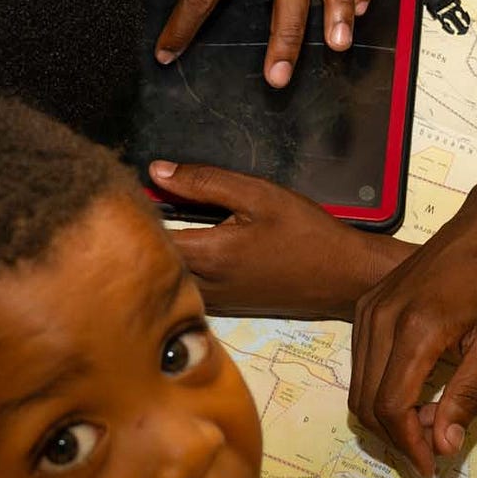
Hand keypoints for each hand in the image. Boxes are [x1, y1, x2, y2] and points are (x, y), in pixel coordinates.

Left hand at [152, 161, 411, 317]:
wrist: (344, 277)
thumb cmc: (306, 232)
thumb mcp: (259, 195)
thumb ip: (205, 182)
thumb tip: (156, 171)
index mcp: (209, 255)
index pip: (149, 236)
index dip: (136, 212)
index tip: (132, 190)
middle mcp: (204, 285)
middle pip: (154, 260)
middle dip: (144, 232)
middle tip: (143, 201)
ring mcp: (214, 301)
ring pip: (169, 277)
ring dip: (161, 252)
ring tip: (163, 220)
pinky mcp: (226, 306)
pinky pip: (188, 286)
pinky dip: (180, 266)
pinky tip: (190, 244)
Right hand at [349, 134, 476, 477]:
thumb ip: (466, 395)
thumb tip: (443, 446)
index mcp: (413, 328)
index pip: (391, 406)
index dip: (408, 446)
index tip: (432, 469)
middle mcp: (379, 318)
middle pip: (366, 402)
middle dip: (396, 438)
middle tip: (433, 452)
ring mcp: (368, 310)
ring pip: (359, 387)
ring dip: (389, 417)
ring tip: (430, 423)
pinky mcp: (367, 306)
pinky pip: (362, 364)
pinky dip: (382, 391)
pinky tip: (417, 395)